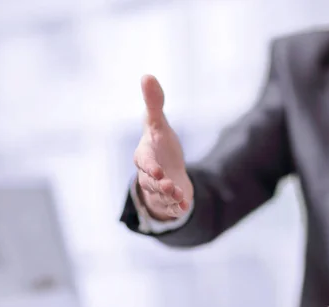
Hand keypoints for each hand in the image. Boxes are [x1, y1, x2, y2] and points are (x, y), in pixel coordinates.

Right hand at [134, 75, 193, 220]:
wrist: (166, 169)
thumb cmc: (159, 144)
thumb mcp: (158, 124)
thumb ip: (154, 103)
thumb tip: (146, 75)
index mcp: (145, 155)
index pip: (144, 161)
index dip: (149, 167)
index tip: (158, 171)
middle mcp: (148, 174)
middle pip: (150, 182)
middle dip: (159, 185)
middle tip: (169, 187)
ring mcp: (158, 190)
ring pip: (160, 196)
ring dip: (169, 197)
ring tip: (178, 196)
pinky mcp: (169, 200)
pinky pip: (170, 207)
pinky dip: (176, 209)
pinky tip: (184, 209)